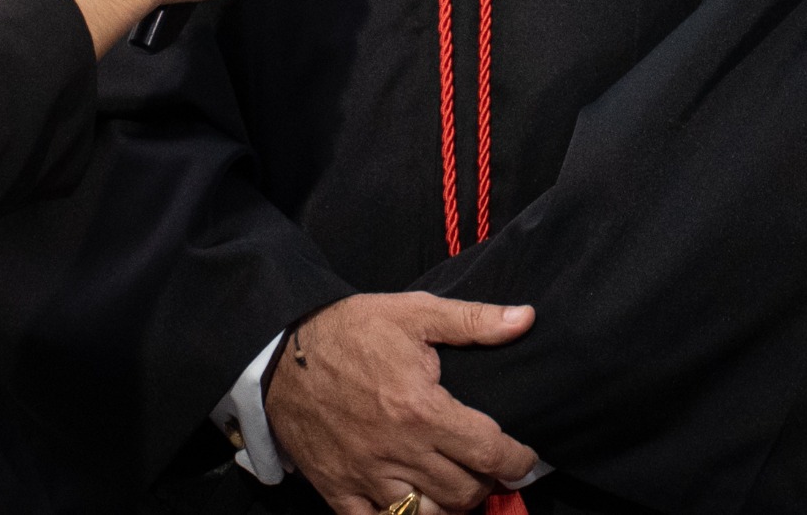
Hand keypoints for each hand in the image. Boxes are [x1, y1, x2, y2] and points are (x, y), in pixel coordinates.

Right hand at [262, 292, 538, 514]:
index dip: (517, 459)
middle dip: (486, 483)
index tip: (524, 457)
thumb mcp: (414, 312)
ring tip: (455, 484)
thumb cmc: (351, 329)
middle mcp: (398, 451)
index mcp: (421, 409)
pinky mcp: (338, 490)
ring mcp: (366, 476)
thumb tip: (525, 318)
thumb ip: (473, 320)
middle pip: (463, 492)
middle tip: (488, 467)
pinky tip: (415, 505)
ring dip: (450, 505)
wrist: (281, 352)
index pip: (488, 451)